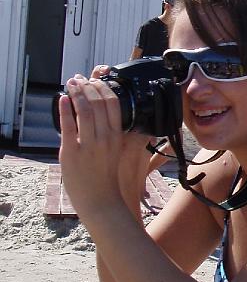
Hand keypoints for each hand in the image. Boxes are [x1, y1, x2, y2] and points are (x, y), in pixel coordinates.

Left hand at [58, 73, 147, 222]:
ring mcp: (88, 145)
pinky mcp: (71, 153)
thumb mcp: (129, 157)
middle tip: (80, 79)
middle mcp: (105, 138)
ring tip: (71, 84)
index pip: (113, 103)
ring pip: (84, 110)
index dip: (104, 88)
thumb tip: (149, 131)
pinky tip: (62, 99)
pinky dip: (65, 109)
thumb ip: (137, 141)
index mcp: (118, 136)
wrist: (100, 202)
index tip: (96, 80)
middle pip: (98, 102)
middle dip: (87, 86)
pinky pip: (68, 125)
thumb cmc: (113, 180)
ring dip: (76, 93)